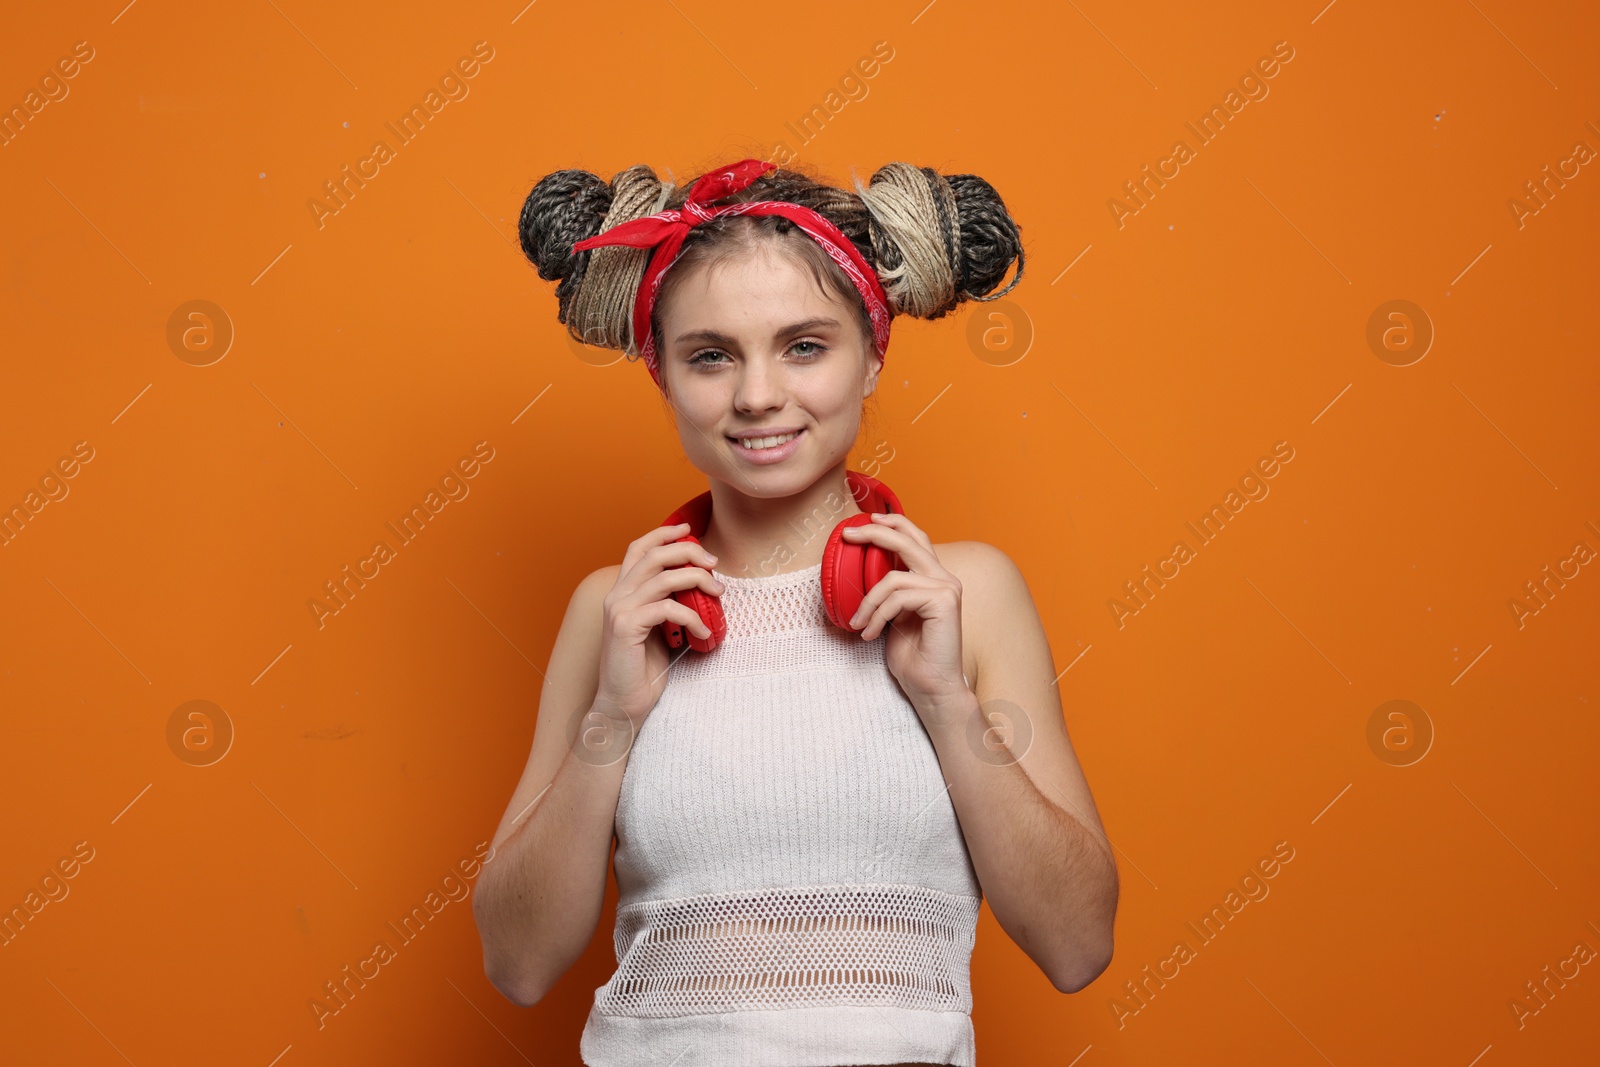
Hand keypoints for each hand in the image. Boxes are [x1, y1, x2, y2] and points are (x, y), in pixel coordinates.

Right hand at [595, 523, 724, 726]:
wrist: (622, 705)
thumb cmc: (642, 669)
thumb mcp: (659, 629)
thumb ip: (668, 604)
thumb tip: (700, 586)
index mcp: (622, 592)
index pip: (638, 549)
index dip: (663, 534)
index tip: (689, 530)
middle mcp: (617, 596)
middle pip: (654, 555)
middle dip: (689, 552)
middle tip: (714, 564)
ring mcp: (619, 610)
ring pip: (664, 577)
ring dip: (698, 581)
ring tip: (718, 595)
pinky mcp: (626, 627)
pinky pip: (668, 609)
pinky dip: (693, 617)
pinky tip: (705, 632)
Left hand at [841, 512, 972, 723]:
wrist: (931, 688)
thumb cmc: (912, 657)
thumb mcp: (892, 616)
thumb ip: (888, 592)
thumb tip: (860, 574)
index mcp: (933, 578)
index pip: (914, 538)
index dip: (891, 524)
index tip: (863, 522)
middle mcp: (944, 578)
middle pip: (908, 540)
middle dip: (875, 533)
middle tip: (847, 535)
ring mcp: (947, 587)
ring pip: (893, 577)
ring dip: (868, 602)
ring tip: (859, 624)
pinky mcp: (944, 601)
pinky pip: (898, 596)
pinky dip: (877, 615)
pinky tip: (871, 634)